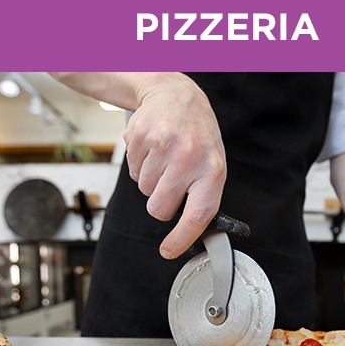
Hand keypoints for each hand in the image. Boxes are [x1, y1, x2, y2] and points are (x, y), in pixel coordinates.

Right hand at [126, 74, 226, 258]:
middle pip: (159, 208)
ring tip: (164, 159)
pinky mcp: (139, 138)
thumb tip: (192, 232)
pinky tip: (153, 150)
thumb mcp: (212, 163)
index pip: (197, 215)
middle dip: (160, 203)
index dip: (181, 239)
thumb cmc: (197, 135)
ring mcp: (162, 146)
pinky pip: (132, 172)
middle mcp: (187, 158)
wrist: (176, 95)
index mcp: (212, 169)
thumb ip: (203, 196)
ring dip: (151, 181)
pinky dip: (140, 166)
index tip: (169, 251)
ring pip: (143, 190)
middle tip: (170, 184)